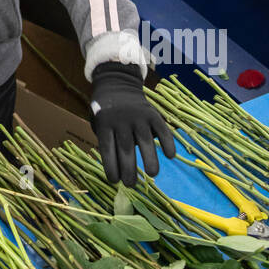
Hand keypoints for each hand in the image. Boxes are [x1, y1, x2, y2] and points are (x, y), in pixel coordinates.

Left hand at [90, 61, 175, 186]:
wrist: (117, 83)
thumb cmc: (106, 111)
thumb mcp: (97, 122)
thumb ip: (106, 141)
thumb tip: (117, 169)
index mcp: (105, 123)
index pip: (107, 149)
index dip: (111, 167)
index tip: (114, 181)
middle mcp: (121, 120)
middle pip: (126, 149)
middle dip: (129, 170)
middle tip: (131, 185)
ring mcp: (138, 116)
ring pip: (145, 141)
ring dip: (150, 160)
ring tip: (152, 175)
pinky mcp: (153, 113)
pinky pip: (162, 129)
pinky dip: (168, 142)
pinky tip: (170, 156)